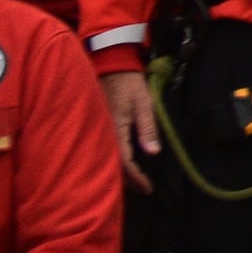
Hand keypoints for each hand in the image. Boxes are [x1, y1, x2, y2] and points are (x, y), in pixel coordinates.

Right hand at [101, 55, 159, 191]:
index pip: (124, 162)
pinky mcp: (99, 124)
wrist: (112, 62)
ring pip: (108, 158)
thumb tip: (152, 153)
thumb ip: (148, 129)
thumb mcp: (144, 104)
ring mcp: (100, 128)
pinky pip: (105, 148)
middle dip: (129, 181)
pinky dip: (116, 160)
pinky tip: (124, 163)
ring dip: (121, 172)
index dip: (136, 178)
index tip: (148, 188)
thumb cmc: (130, 82)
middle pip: (113, 165)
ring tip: (136, 181)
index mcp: (115, 129)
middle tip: (144, 189)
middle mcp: (104, 132)